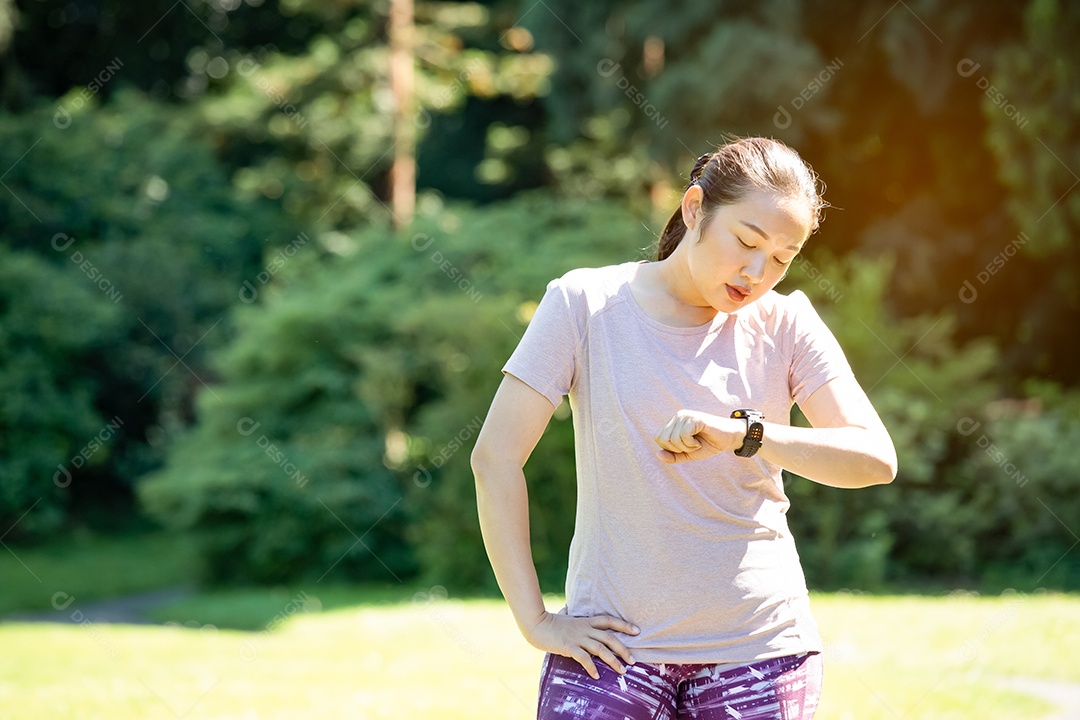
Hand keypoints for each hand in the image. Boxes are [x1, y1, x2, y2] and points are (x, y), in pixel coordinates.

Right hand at [524, 611, 639, 678]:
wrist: (536, 625)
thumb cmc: (550, 621)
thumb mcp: (564, 615)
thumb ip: (569, 613)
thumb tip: (567, 608)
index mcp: (586, 621)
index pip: (609, 620)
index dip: (624, 625)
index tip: (637, 630)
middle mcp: (585, 628)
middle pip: (609, 637)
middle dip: (623, 649)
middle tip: (633, 660)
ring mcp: (577, 637)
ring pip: (600, 649)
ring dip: (613, 660)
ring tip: (622, 671)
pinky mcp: (568, 646)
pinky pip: (583, 658)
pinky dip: (591, 667)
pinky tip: (596, 676)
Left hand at [654, 410, 744, 462]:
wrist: (728, 439)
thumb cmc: (708, 444)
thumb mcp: (688, 454)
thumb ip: (673, 456)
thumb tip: (658, 455)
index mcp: (674, 422)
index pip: (658, 437)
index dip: (670, 449)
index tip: (685, 447)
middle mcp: (678, 416)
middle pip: (663, 439)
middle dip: (678, 449)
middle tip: (692, 446)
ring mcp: (686, 416)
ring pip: (674, 439)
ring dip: (687, 447)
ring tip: (697, 443)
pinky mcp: (695, 418)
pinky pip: (684, 435)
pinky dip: (692, 444)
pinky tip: (700, 441)